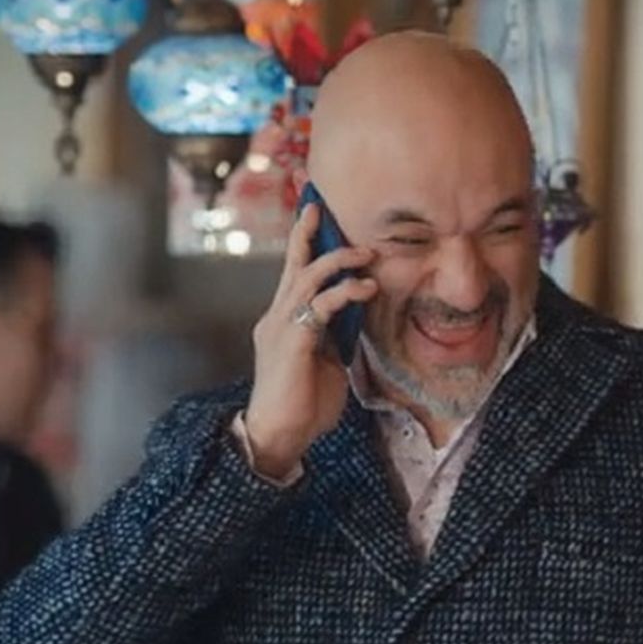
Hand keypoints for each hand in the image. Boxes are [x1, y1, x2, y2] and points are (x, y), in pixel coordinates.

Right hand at [243, 204, 376, 478]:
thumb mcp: (327, 362)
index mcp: (283, 321)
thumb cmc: (304, 404)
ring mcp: (281, 327)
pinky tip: (366, 288)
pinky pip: (320, 305)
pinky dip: (345, 292)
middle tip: (324, 208)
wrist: (281, 436)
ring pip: (306, 277)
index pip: (293, 273)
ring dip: (338, 260)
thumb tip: (356, 315)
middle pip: (292, 264)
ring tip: (366, 254)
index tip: (315, 214)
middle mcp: (276, 317)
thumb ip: (334, 336)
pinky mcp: (292, 341)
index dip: (303, 242)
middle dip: (307, 232)